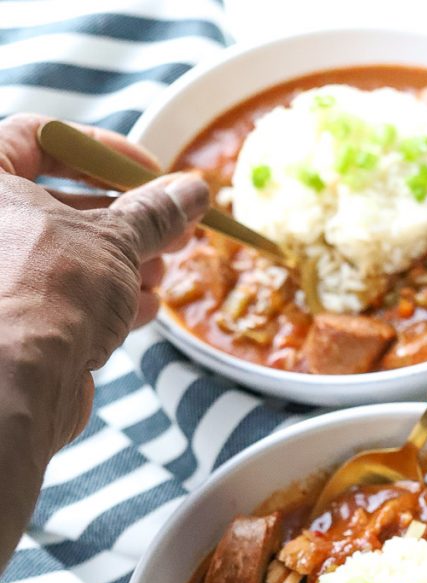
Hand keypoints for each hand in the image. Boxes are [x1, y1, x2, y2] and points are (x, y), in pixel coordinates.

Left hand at [0, 113, 208, 569]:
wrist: (15, 385)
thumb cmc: (49, 290)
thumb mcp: (116, 239)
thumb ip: (154, 211)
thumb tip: (193, 190)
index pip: (41, 137)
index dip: (103, 151)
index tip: (152, 174)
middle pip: (60, 202)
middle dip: (125, 219)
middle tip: (171, 230)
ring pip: (67, 257)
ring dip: (123, 263)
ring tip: (160, 275)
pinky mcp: (14, 325)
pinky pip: (63, 298)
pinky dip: (106, 300)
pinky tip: (143, 310)